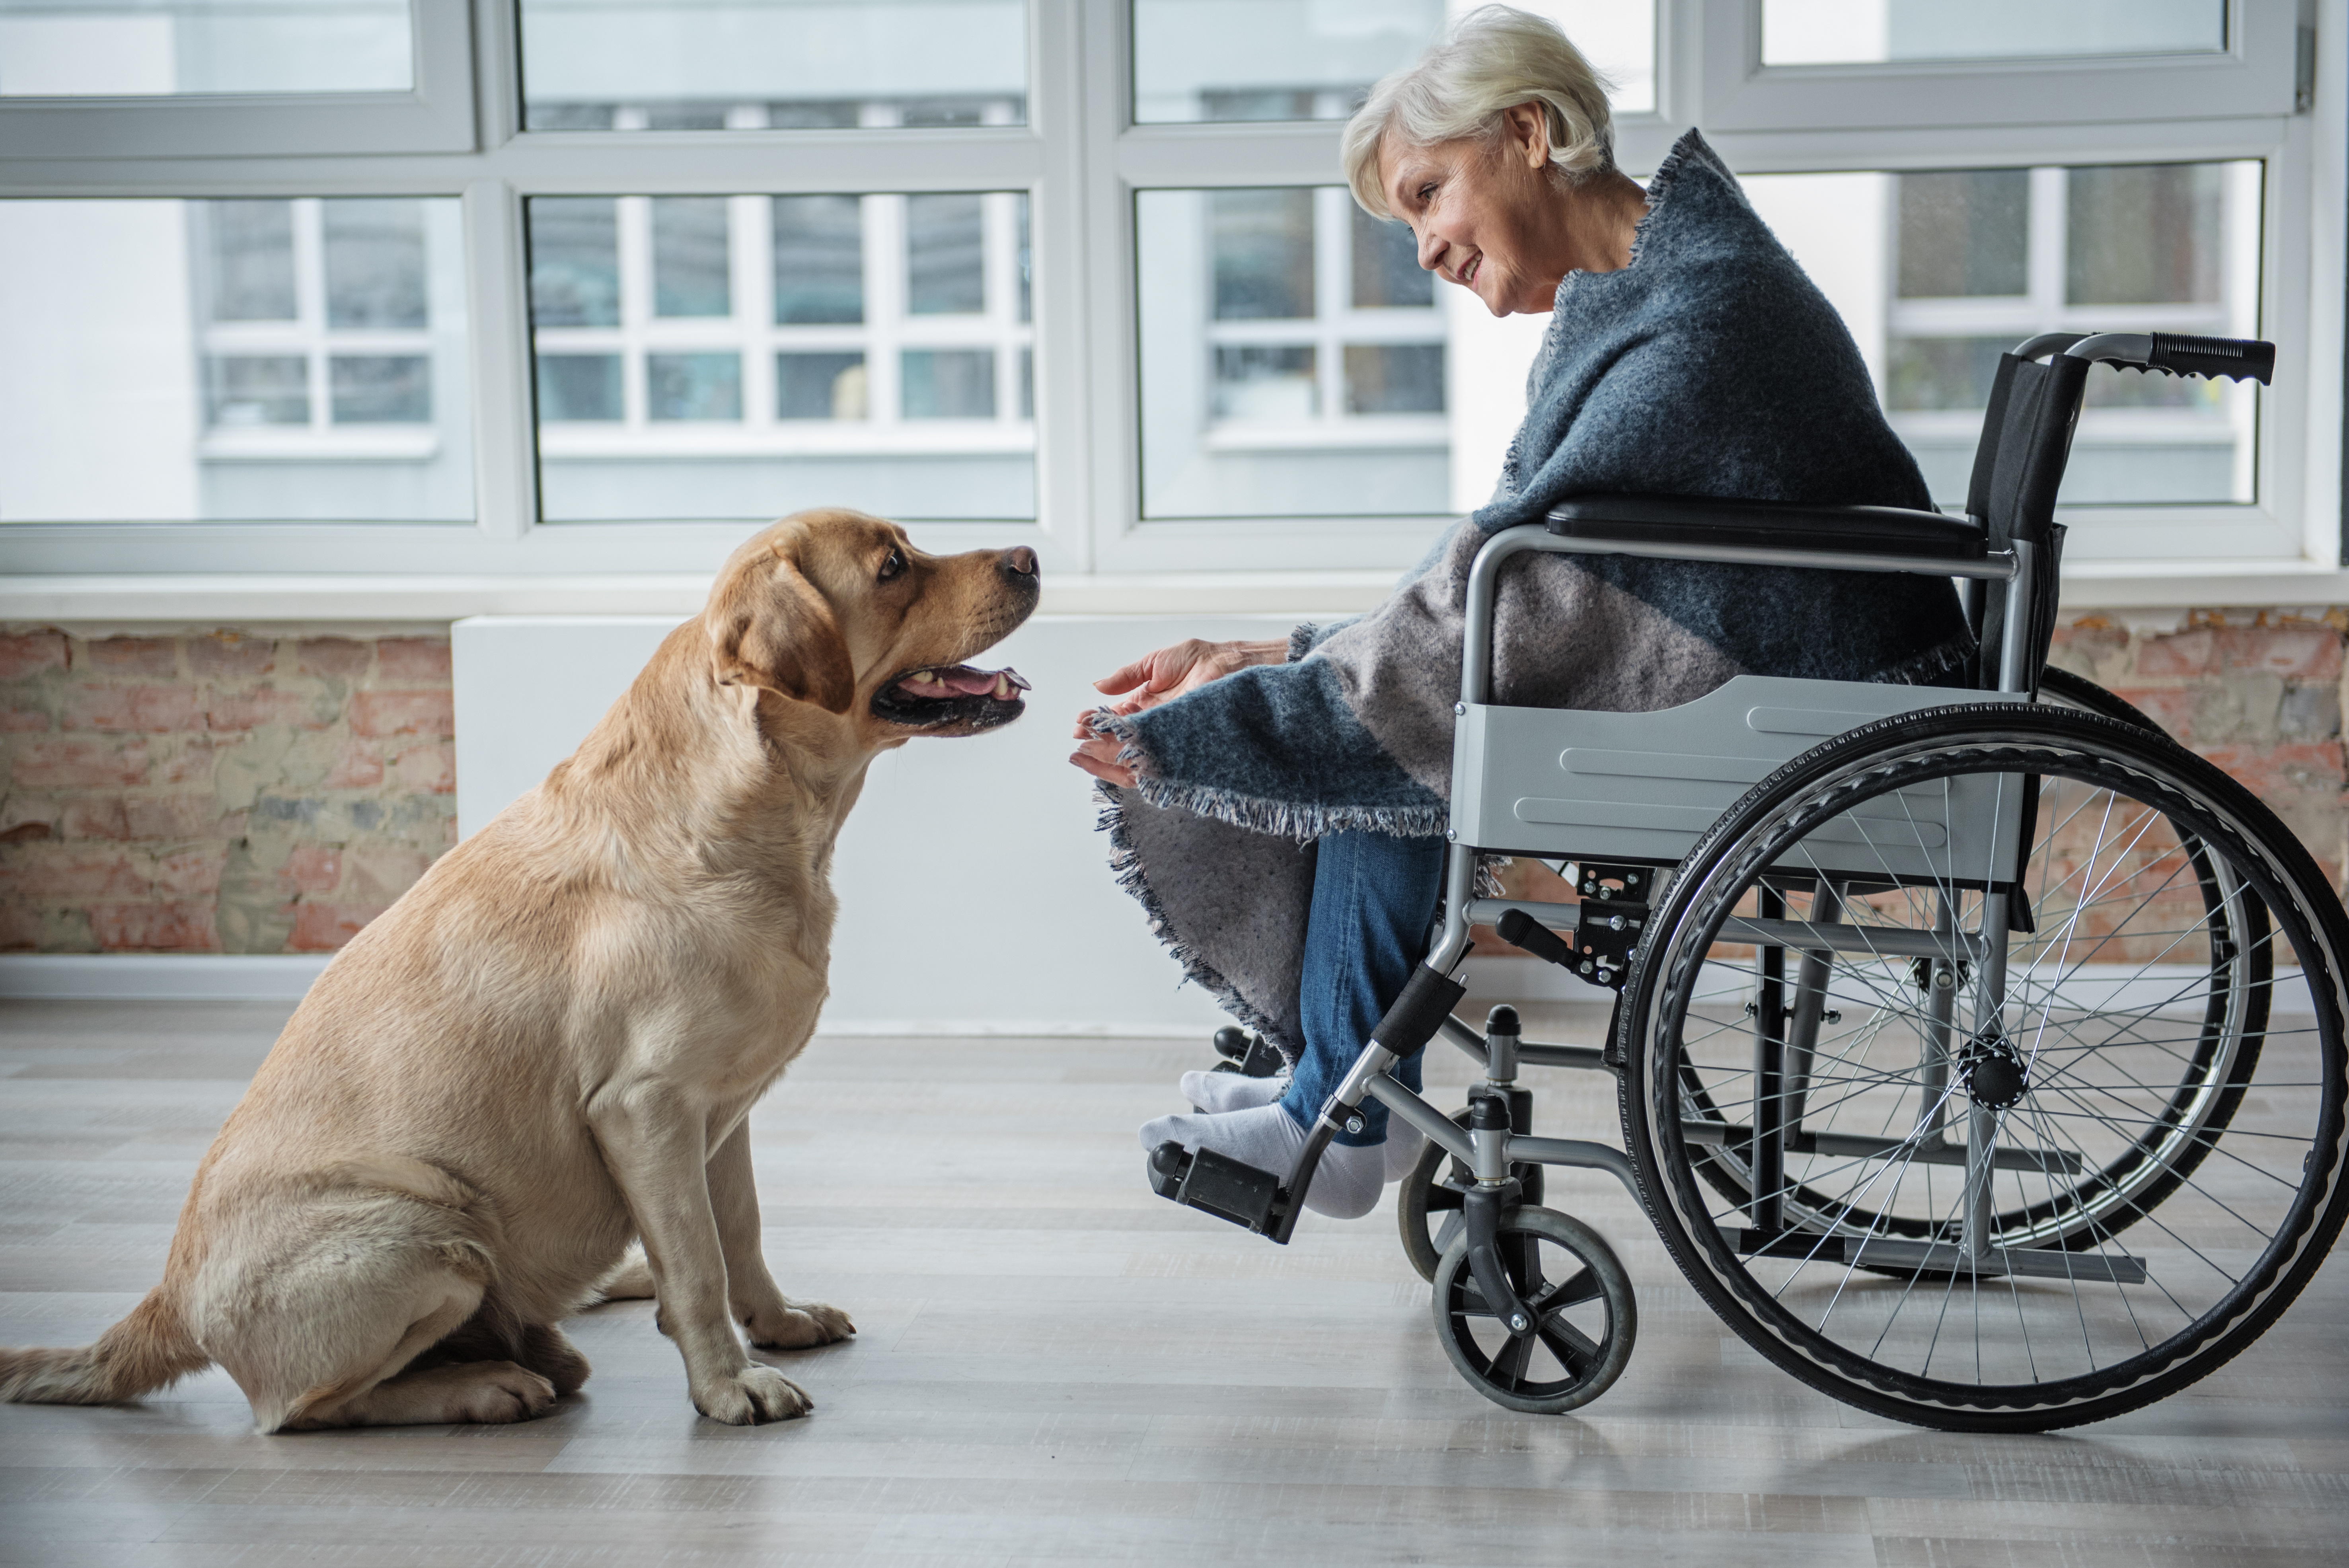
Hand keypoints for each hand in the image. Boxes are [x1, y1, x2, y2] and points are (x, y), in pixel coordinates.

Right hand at [1067, 638, 1286, 786]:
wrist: (1230, 663)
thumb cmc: (1202, 659)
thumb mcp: (1154, 663)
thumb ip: (1127, 676)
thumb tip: (1097, 685)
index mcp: (1148, 705)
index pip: (1117, 722)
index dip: (1097, 724)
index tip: (1079, 723)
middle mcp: (1156, 725)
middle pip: (1121, 744)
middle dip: (1096, 746)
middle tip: (1076, 745)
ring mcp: (1167, 737)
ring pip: (1131, 757)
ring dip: (1106, 758)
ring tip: (1084, 755)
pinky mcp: (1178, 745)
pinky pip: (1150, 760)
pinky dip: (1128, 760)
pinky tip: (1111, 756)